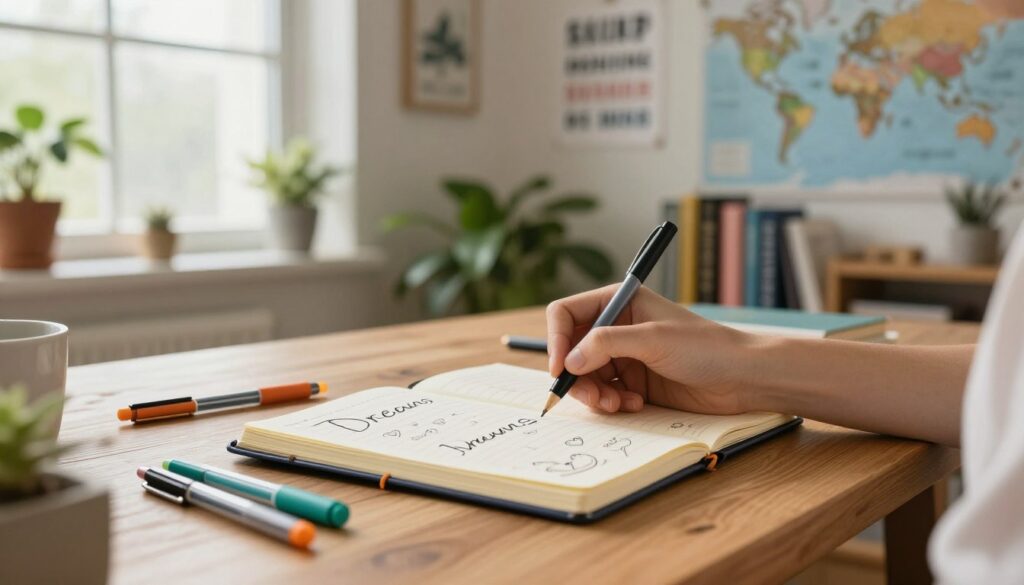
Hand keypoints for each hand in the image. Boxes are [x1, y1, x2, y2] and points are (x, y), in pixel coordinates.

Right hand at [546, 285, 757, 414]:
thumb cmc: (706, 347)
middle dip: (576, 376)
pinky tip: (634, 404)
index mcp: (619, 302)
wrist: (742, 378)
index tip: (559, 368)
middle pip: (570, 351)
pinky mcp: (634, 382)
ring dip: (594, 394)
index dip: (556, 339)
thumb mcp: (653, 339)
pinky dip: (611, 403)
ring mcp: (624, 356)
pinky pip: (604, 394)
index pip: (566, 314)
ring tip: (617, 404)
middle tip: (592, 398)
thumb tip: (568, 361)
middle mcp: (616, 327)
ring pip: (585, 376)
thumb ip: (606, 344)